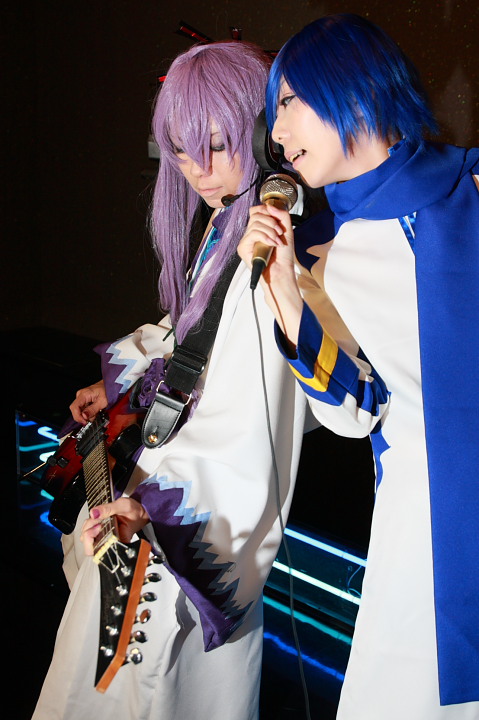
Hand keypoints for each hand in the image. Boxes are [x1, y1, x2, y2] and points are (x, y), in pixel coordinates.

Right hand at [70, 380, 107, 424]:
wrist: (110, 385)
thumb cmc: (108, 390)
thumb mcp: (102, 402)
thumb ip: (93, 410)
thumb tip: (84, 416)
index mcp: (84, 394)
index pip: (74, 407)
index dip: (78, 417)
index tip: (84, 422)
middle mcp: (80, 395)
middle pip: (76, 410)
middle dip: (84, 417)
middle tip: (93, 418)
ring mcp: (81, 397)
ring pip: (80, 410)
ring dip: (87, 415)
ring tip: (97, 412)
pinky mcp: (84, 399)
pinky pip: (83, 408)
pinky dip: (89, 412)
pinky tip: (95, 410)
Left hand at [80, 497, 149, 555]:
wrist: (139, 512)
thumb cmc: (135, 512)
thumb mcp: (123, 506)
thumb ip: (108, 509)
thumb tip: (94, 513)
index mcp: (118, 541)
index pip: (99, 551)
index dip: (92, 540)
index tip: (98, 527)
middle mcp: (110, 543)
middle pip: (89, 548)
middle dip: (87, 532)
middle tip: (96, 521)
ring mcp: (105, 539)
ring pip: (87, 540)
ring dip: (88, 526)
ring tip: (98, 517)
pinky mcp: (101, 535)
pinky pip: (89, 533)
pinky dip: (89, 524)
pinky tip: (97, 518)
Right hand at [238, 203, 302, 344]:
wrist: (281, 273)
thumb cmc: (283, 257)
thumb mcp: (287, 231)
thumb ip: (281, 215)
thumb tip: (270, 206)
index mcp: (260, 229)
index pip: (256, 210)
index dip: (266, 210)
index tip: (277, 220)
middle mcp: (251, 234)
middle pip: (256, 214)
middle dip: (271, 222)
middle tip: (279, 234)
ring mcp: (246, 241)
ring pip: (255, 223)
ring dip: (270, 231)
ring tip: (277, 242)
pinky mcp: (243, 248)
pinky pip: (252, 233)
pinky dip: (265, 237)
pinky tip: (271, 245)